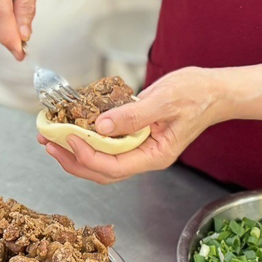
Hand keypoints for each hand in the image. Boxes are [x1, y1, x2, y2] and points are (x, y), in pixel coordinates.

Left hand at [40, 67, 236, 183]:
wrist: (214, 90)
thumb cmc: (197, 94)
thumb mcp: (164, 100)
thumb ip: (133, 115)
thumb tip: (99, 126)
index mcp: (155, 156)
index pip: (113, 167)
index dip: (86, 156)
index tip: (67, 137)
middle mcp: (145, 157)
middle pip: (101, 171)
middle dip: (71, 159)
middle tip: (47, 142)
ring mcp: (140, 148)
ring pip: (101, 161)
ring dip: (74, 151)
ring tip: (51, 137)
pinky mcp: (135, 136)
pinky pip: (106, 144)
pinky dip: (86, 138)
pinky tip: (71, 126)